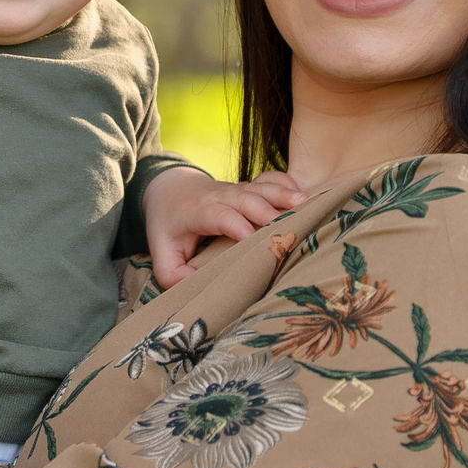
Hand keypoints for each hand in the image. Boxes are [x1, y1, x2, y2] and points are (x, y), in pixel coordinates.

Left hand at [143, 168, 308, 287]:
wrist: (169, 188)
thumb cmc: (168, 225)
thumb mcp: (161, 251)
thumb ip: (172, 273)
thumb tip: (194, 287)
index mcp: (198, 211)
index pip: (220, 216)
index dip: (238, 226)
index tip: (254, 242)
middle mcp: (220, 196)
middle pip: (246, 199)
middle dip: (268, 212)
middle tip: (290, 229)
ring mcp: (236, 190)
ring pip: (261, 187)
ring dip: (283, 195)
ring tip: (306, 204)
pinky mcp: (248, 187)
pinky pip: (269, 179)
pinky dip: (286, 184)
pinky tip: (304, 195)